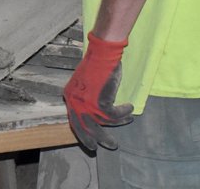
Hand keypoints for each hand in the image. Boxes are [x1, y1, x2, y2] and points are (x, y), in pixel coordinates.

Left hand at [63, 32, 133, 150]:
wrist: (102, 53)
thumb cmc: (97, 64)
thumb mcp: (86, 83)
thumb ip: (86, 97)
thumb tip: (95, 113)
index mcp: (70, 96)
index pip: (74, 120)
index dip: (82, 133)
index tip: (90, 143)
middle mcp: (75, 101)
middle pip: (84, 127)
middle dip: (94, 139)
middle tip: (104, 147)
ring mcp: (86, 102)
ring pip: (101, 124)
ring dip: (115, 127)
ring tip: (125, 126)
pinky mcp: (100, 102)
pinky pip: (114, 115)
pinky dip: (123, 113)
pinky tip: (130, 109)